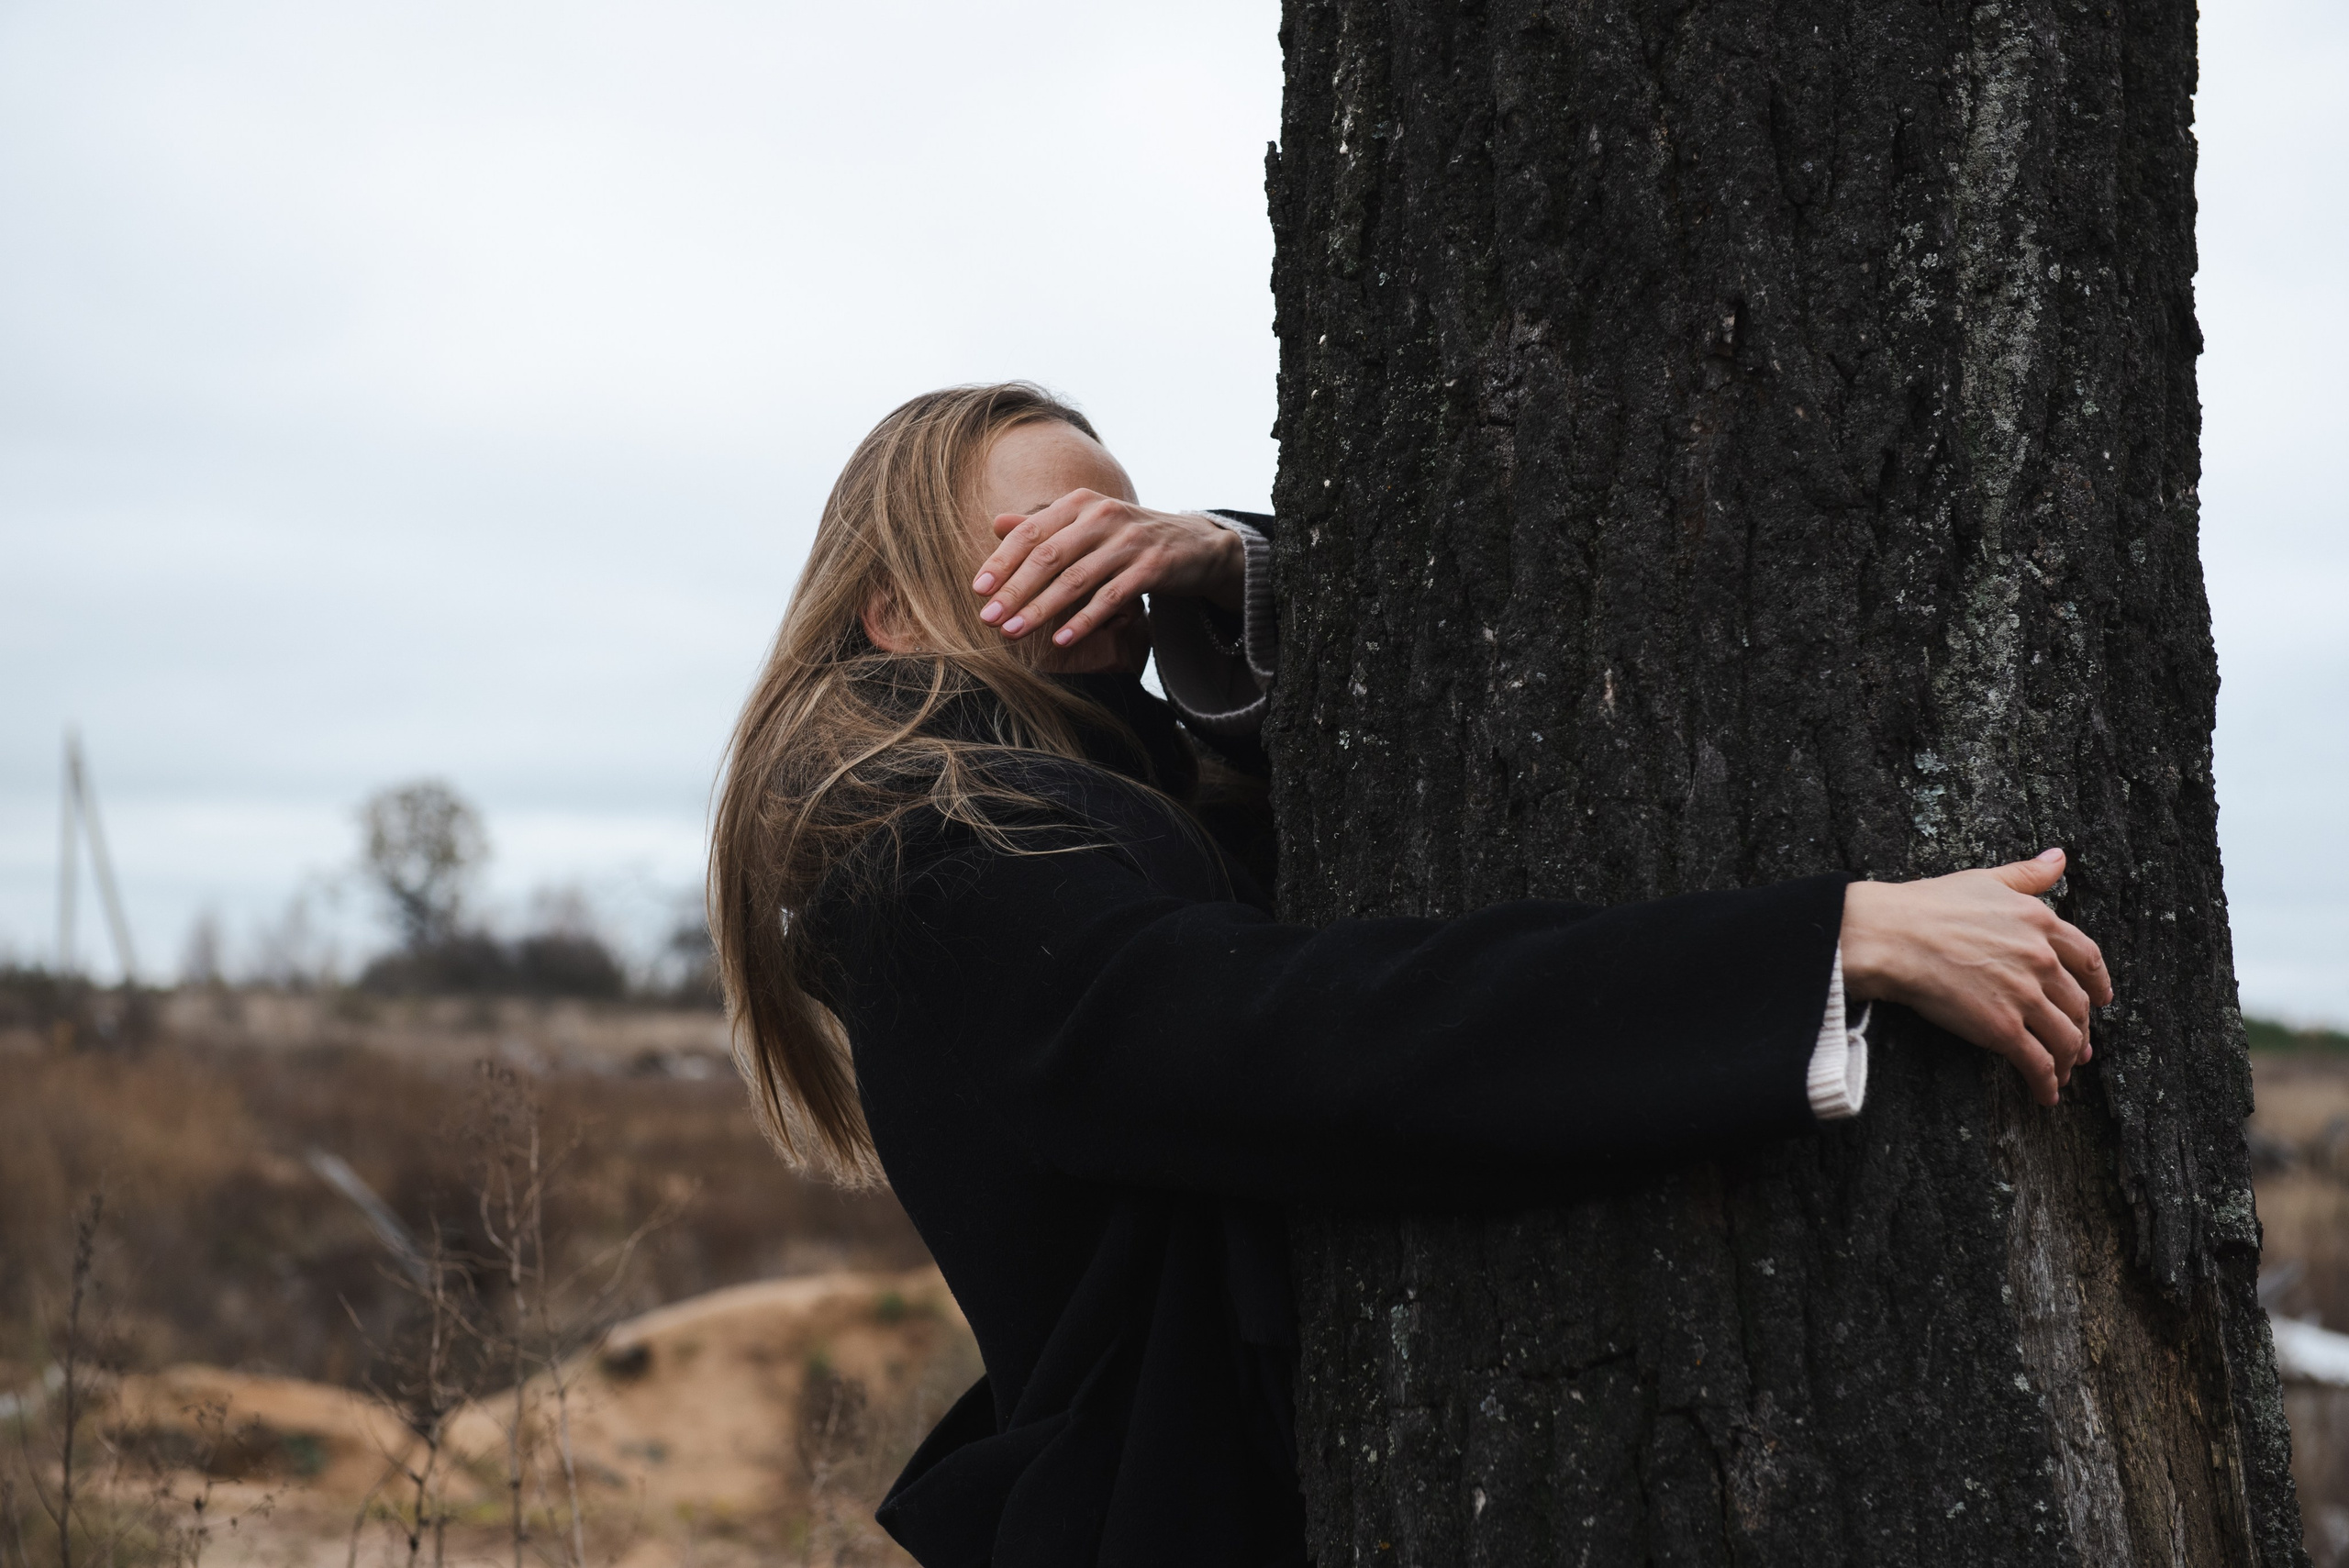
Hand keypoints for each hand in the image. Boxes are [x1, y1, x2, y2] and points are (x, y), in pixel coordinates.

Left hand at [972, 490, 1244, 649]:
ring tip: (1014, 633)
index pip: (1031, 532)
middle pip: (1048, 556)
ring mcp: (1129, 540)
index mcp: (1080, 503)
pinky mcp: (1153, 567)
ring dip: (1041, 609)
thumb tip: (997, 524)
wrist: (1196, 546)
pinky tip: (1061, 640)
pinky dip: (1083, 620)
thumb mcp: (1088, 526)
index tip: (978, 590)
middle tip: (988, 619)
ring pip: (1076, 579)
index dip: (1002, 561)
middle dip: (1015, 590)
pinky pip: (1110, 598)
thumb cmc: (1129, 539)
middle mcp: (1102, 515)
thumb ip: (1045, 527)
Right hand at [1840, 848, 2113, 1107]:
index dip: (2098, 982)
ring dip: (2067, 1059)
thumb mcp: (1985, 880)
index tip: (2100, 998)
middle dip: (2081, 1028)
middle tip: (2079, 1045)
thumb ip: (2028, 874)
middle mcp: (2041, 960)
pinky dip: (2046, 1083)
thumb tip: (2060, 857)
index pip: (2088, 957)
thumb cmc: (1928, 905)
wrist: (1893, 937)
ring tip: (2063, 1072)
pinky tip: (2045, 1094)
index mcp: (2041, 923)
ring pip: (2064, 1036)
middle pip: (2077, 1003)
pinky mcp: (2003, 1029)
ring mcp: (2025, 996)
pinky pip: (2036, 1063)